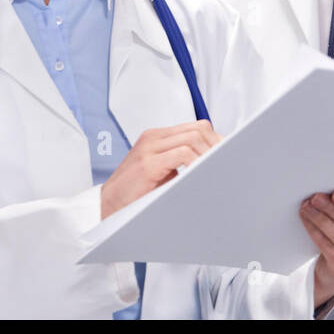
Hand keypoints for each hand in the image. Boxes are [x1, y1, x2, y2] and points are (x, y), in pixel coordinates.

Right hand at [100, 120, 219, 218]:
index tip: (227, 155)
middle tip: (227, 163)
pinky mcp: (148, 163)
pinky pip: (182, 153)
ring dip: (209, 155)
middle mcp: (153, 138)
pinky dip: (197, 163)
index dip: (215, 140)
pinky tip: (201, 175)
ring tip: (216, 170)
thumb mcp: (161, 171)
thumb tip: (210, 165)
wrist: (106, 206)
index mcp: (156, 137)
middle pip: (197, 129)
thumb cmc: (133, 193)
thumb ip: (180, 162)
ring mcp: (149, 148)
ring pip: (192, 138)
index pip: (195, 127)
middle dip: (216, 146)